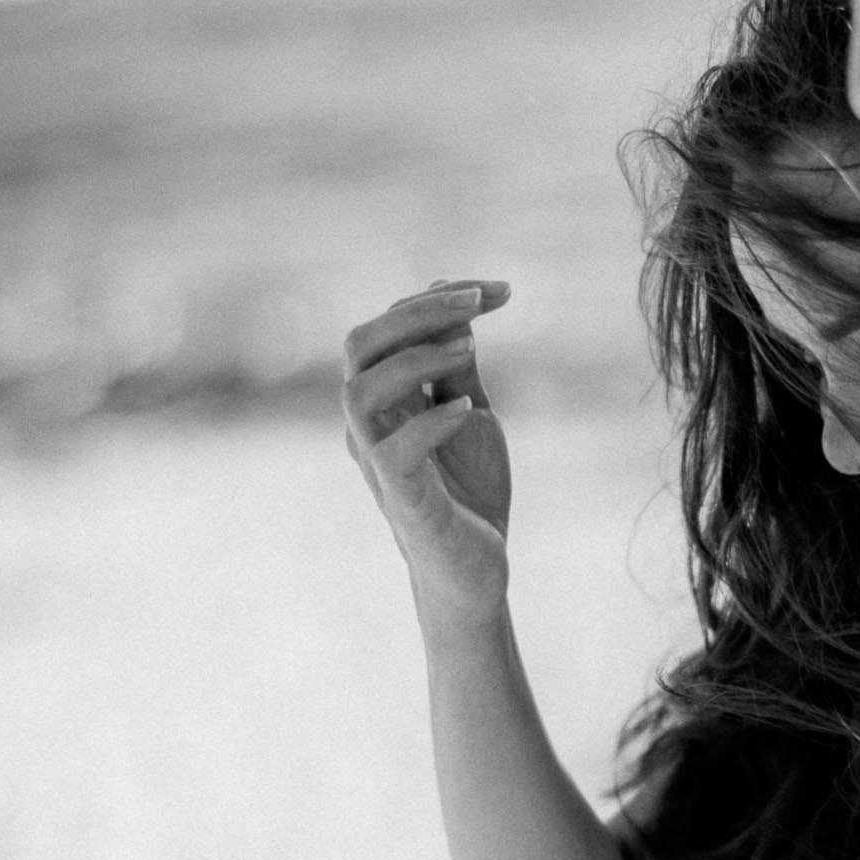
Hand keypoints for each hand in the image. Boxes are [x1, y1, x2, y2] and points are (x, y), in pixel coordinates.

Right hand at [342, 277, 513, 634]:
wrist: (476, 568)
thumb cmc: (467, 490)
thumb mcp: (469, 411)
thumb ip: (455, 364)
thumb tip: (453, 300)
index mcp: (383, 397)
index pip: (388, 326)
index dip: (439, 298)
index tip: (501, 290)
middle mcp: (368, 423)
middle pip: (359, 343)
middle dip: (417, 312)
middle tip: (479, 302)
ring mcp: (377, 461)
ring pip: (359, 391)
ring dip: (416, 360)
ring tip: (472, 350)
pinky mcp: (402, 498)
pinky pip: (394, 450)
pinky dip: (431, 420)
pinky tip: (470, 409)